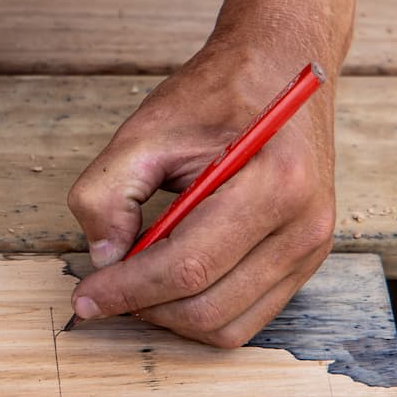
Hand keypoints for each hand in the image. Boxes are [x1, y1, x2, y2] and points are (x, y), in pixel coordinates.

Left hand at [66, 35, 336, 346]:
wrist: (283, 70)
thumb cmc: (220, 95)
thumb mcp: (146, 130)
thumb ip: (108, 192)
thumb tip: (104, 259)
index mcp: (273, 185)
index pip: (188, 267)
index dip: (128, 290)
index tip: (86, 297)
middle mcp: (303, 226)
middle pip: (208, 308)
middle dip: (146, 307)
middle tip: (106, 289)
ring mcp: (311, 250)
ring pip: (227, 327)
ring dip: (172, 316)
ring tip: (140, 282)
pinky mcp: (307, 262)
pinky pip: (247, 318)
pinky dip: (201, 312)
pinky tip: (173, 280)